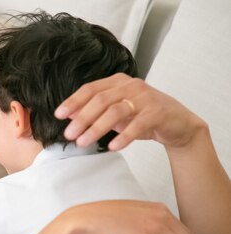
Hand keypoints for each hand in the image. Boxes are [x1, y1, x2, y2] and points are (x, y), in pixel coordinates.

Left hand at [54, 73, 207, 150]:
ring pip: (115, 111)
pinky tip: (112, 147)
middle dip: (81, 118)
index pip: (90, 89)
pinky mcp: (158, 111)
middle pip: (100, 100)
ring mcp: (146, 97)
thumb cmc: (142, 117)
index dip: (73, 101)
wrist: (178, 124)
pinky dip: (123, 136)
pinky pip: (138, 124)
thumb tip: (70, 116)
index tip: (58, 115)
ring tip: (84, 142)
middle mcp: (131, 85)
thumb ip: (96, 112)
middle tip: (69, 135)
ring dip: (96, 128)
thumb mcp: (116, 114)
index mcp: (118, 82)